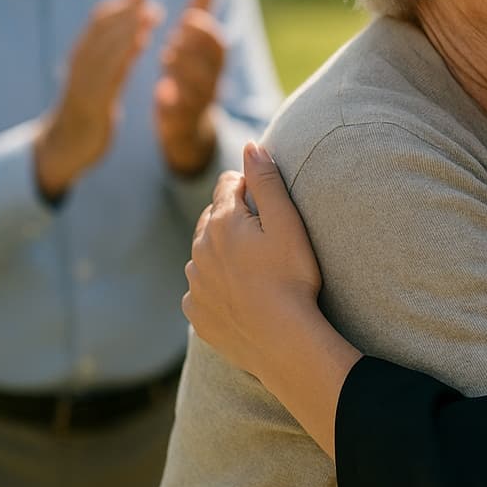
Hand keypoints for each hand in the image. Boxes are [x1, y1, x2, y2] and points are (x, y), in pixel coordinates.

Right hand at [34, 0, 161, 199]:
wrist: (65, 146)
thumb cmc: (86, 108)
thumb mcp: (98, 78)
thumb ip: (111, 55)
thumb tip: (131, 31)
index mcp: (82, 57)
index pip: (100, 21)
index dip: (120, 2)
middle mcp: (80, 65)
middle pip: (101, 28)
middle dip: (124, 6)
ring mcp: (84, 82)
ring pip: (105, 47)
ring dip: (127, 26)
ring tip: (149, 10)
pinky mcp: (92, 101)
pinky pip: (109, 73)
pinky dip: (124, 54)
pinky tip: (141, 42)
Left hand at [156, 0, 225, 174]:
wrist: (188, 126)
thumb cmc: (190, 72)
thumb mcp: (197, 37)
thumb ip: (201, 6)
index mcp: (213, 62)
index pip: (218, 43)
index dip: (206, 30)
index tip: (187, 18)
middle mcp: (211, 81)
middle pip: (213, 64)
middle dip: (195, 48)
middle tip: (172, 39)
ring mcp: (199, 104)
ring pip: (201, 87)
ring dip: (185, 70)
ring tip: (166, 57)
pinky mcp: (183, 123)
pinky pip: (183, 114)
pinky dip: (173, 102)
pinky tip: (161, 90)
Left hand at [184, 143, 322, 380]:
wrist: (282, 340)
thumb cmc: (292, 278)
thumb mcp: (287, 223)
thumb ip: (267, 181)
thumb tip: (250, 146)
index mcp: (221, 223)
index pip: (227, 186)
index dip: (248, 188)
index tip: (268, 203)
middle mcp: (199, 250)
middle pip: (212, 219)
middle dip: (232, 218)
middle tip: (264, 235)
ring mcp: (195, 284)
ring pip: (204, 255)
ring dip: (222, 253)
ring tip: (254, 267)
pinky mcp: (196, 313)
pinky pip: (201, 290)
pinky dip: (216, 287)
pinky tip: (241, 295)